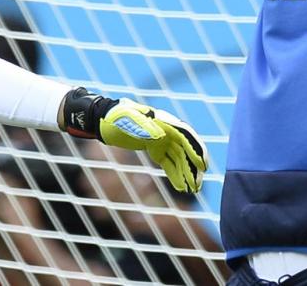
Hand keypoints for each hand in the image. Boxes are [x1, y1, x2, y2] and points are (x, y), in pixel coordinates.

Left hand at [60, 88, 207, 193]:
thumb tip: (160, 136)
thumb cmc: (116, 117)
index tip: (202, 165)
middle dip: (193, 167)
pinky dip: (175, 175)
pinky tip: (181, 187)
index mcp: (164, 121)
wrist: (103, 119)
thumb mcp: (127, 120)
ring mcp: (162, 140)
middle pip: (185, 150)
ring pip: (179, 159)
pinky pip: (169, 163)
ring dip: (186, 174)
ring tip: (192, 190)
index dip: (196, 150)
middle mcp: (167, 131)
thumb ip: (144, 127)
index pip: (186, 136)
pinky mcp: (155, 149)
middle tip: (197, 185)